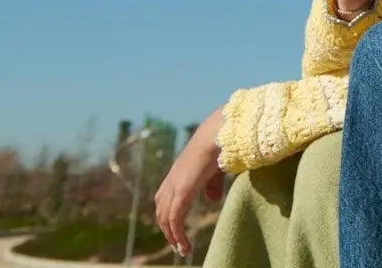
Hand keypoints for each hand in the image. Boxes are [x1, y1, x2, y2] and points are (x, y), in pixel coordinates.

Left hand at [154, 110, 222, 259]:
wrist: (218, 133)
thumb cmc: (220, 145)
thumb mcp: (216, 170)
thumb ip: (213, 185)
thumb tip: (212, 200)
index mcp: (178, 174)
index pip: (165, 200)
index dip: (169, 216)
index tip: (178, 231)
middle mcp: (172, 180)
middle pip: (162, 211)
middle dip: (168, 230)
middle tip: (179, 245)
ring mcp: (174, 185)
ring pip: (165, 217)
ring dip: (172, 235)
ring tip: (181, 248)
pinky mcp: (181, 191)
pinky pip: (174, 218)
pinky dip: (177, 234)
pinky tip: (184, 245)